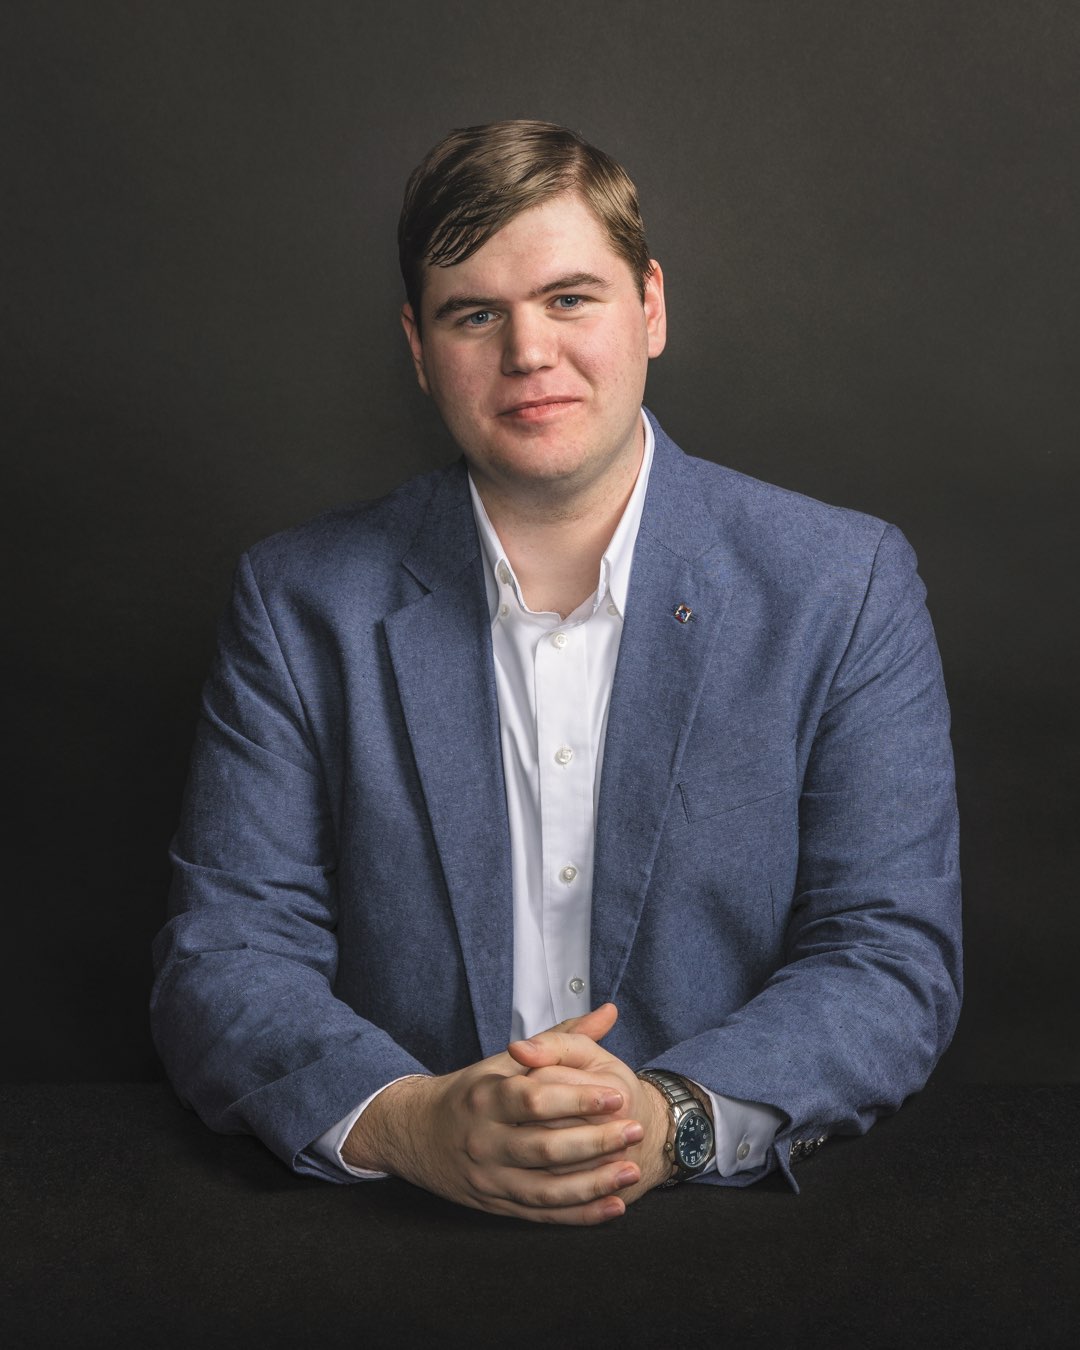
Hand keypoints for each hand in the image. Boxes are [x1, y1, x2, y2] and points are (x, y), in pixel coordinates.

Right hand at [342, 1004, 646, 1223]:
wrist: (416, 1135)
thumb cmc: (472, 1093)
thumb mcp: (504, 1061)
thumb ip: (559, 1040)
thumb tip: (608, 1012)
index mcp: (486, 1097)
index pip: (534, 1099)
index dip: (578, 1099)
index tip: (616, 1095)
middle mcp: (484, 1140)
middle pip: (544, 1148)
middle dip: (595, 1142)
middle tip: (635, 1130)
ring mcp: (489, 1178)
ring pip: (546, 1190)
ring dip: (594, 1184)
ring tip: (631, 1171)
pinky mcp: (496, 1206)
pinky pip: (542, 1215)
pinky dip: (579, 1215)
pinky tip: (613, 1206)